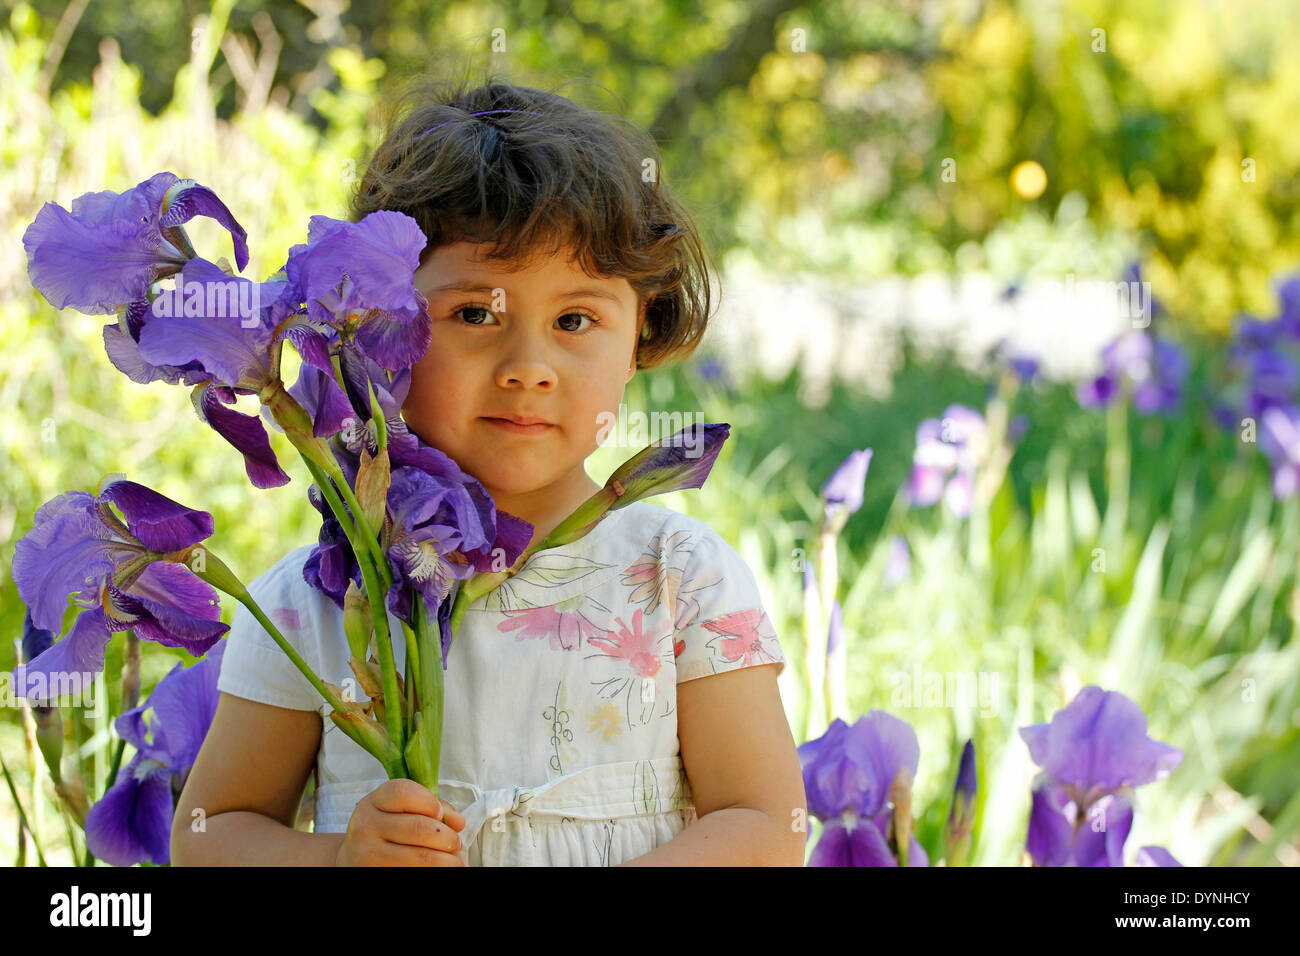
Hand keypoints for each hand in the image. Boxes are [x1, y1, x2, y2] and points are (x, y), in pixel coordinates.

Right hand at [335, 779, 467, 865]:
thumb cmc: (387, 829)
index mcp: (374, 802)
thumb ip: (431, 808)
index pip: (403, 793)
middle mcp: (366, 827)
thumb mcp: (400, 810)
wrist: (355, 858)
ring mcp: (368, 854)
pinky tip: (444, 869)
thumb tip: (458, 822)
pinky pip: (413, 872)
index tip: (439, 813)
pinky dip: (435, 871)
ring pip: (420, 856)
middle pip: (418, 828)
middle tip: (456, 843)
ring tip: (456, 861)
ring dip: (447, 860)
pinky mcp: (374, 872)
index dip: (429, 802)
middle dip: (448, 837)